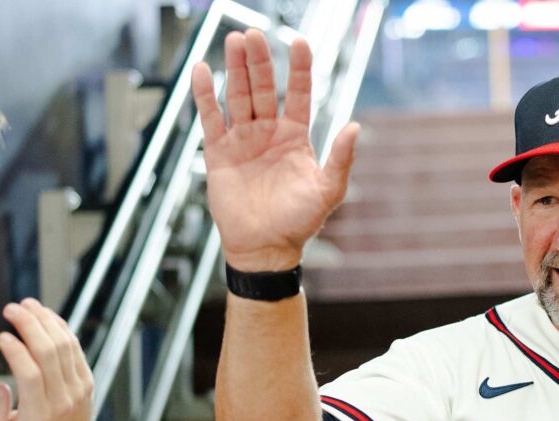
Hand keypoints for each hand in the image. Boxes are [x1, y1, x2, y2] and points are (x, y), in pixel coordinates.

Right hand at [0, 299, 95, 420]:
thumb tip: (0, 387)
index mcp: (39, 415)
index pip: (30, 375)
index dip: (16, 351)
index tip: (1, 336)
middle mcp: (62, 399)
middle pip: (49, 352)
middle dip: (29, 325)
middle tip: (10, 309)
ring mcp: (78, 388)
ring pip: (64, 344)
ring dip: (45, 320)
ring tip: (26, 304)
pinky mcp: (86, 379)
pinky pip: (74, 347)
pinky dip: (60, 327)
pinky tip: (44, 314)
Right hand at [192, 28, 359, 271]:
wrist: (264, 248)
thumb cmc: (298, 223)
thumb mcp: (328, 191)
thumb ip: (341, 159)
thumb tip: (356, 127)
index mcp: (296, 137)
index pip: (298, 93)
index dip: (300, 68)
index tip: (299, 42)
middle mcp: (268, 133)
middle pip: (264, 87)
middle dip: (260, 60)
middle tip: (254, 34)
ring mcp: (242, 140)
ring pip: (238, 96)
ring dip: (236, 69)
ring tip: (234, 40)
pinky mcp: (218, 153)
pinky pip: (210, 118)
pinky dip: (205, 95)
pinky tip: (203, 71)